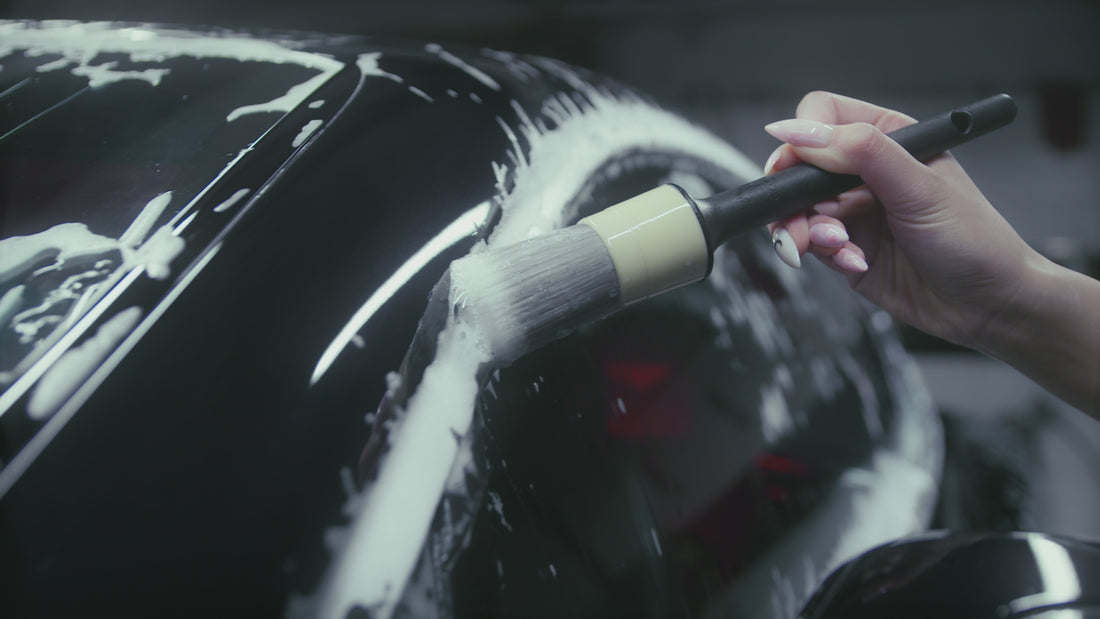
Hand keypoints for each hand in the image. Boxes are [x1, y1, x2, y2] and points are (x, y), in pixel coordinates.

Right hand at [763, 91, 1036, 349]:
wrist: (986, 305)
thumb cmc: (974, 240)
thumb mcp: (919, 187)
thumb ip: (861, 152)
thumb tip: (804, 130)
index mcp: (888, 139)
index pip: (822, 118)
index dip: (802, 139)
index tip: (795, 169)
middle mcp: (865, 172)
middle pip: (798, 168)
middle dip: (796, 199)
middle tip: (807, 222)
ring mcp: (853, 211)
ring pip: (796, 210)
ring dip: (807, 232)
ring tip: (838, 247)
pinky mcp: (845, 247)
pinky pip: (810, 245)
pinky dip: (825, 256)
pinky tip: (856, 262)